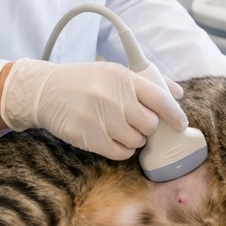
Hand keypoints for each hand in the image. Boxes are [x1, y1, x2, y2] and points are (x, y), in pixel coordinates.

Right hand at [0, 59, 187, 159]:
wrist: (45, 91)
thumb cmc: (84, 81)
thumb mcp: (114, 72)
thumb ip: (147, 82)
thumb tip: (177, 94)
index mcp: (122, 77)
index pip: (160, 98)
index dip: (174, 114)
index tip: (180, 123)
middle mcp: (113, 97)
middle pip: (150, 124)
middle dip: (149, 126)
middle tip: (138, 122)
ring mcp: (101, 119)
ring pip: (137, 140)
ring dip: (135, 139)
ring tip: (122, 129)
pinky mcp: (90, 138)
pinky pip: (121, 153)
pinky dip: (123, 150)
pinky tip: (115, 139)